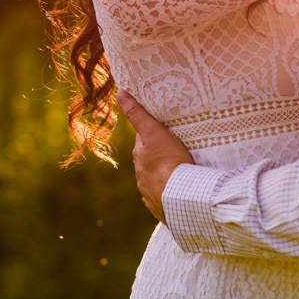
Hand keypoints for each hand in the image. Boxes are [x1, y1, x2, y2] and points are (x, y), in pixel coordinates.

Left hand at [117, 90, 193, 222]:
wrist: (178, 194)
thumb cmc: (167, 159)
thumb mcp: (153, 131)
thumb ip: (137, 113)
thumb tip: (120, 93)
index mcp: (139, 156)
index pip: (143, 141)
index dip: (153, 135)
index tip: (163, 131)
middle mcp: (141, 174)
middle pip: (149, 159)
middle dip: (158, 155)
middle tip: (175, 149)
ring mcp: (149, 191)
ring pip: (155, 178)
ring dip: (163, 174)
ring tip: (179, 170)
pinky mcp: (160, 205)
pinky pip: (163, 195)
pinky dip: (167, 190)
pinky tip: (177, 189)